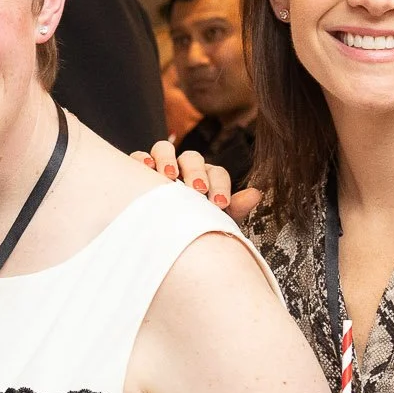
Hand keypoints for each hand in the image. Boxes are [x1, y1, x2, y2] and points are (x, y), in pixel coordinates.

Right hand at [131, 140, 262, 222]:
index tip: (219, 203)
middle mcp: (184, 169)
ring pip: (164, 149)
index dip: (220, 185)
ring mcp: (160, 167)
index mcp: (206, 179)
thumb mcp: (214, 222)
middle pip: (192, 158)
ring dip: (167, 160)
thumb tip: (256, 194)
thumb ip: (235, 208)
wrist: (164, 242)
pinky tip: (146, 168)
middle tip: (197, 190)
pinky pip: (139, 157)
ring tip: (169, 177)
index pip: (217, 173)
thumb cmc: (191, 230)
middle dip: (195, 171)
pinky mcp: (137, 170)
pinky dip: (142, 158)